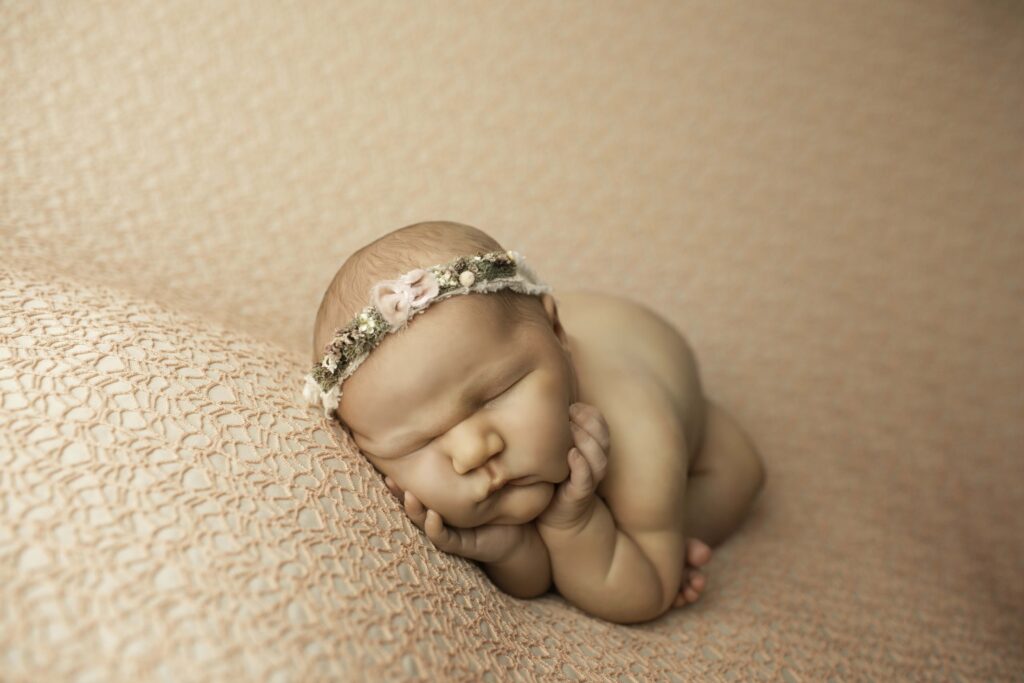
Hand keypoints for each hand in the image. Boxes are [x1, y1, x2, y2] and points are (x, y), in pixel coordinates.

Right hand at [383, 476, 525, 563]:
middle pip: (413, 505)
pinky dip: (435, 528)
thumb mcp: (482, 479)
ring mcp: (448, 532)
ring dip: (414, 511)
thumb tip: (463, 429)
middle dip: (400, 494)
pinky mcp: (461, 545)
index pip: (417, 487)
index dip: (403, 478)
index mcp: (440, 501)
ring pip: (423, 523)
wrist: (517, 536)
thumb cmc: (497, 504)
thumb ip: (470, 462)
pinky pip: (444, 538)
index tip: (390, 463)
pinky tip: (432, 516)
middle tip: (389, 480)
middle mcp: (439, 517)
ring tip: (409, 496)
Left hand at [537, 402, 609, 531]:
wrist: (558, 517)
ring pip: (599, 457)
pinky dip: (582, 466)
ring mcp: (589, 479)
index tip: (571, 404)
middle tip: (571, 410)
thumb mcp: (553, 451)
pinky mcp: (580, 495)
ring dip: (587, 440)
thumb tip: (534, 404)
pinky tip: (571, 454)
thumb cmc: (553, 478)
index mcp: (591, 449)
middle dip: (590, 421)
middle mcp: (594, 463)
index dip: (590, 413)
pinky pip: (586, 479)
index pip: (600, 425)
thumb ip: (553, 432)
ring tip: (571, 427)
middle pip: (603, 437)